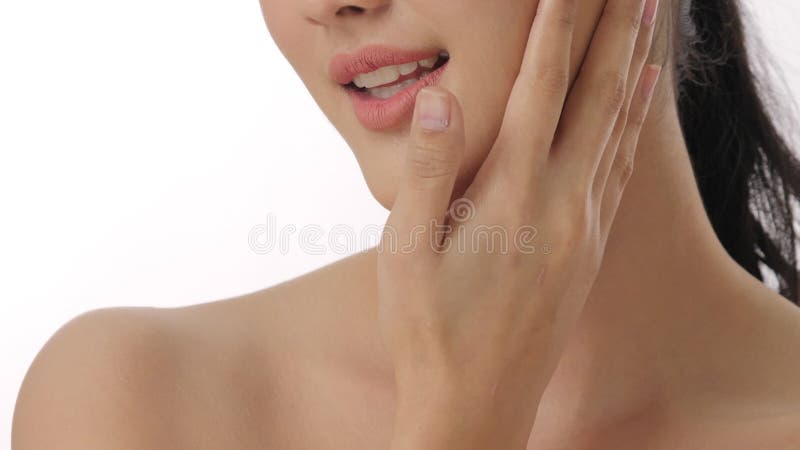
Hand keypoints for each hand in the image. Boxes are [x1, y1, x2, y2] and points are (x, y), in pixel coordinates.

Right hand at [378, 0, 660, 443]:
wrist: (475, 408)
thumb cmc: (428, 331)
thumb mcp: (404, 252)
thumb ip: (428, 168)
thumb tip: (440, 94)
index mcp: (509, 197)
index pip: (537, 89)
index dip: (553, 27)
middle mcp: (559, 205)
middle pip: (595, 97)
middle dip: (613, 30)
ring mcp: (583, 230)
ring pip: (617, 129)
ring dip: (633, 67)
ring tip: (649, 22)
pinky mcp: (590, 252)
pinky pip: (620, 170)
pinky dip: (633, 125)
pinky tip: (640, 102)